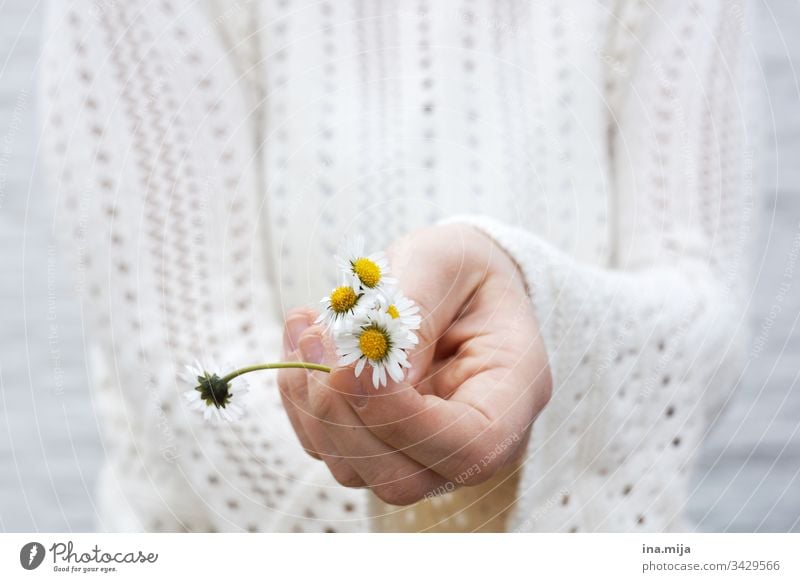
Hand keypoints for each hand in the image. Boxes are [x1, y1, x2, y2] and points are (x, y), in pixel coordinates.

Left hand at [277, 223, 551, 504]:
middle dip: (343, 415)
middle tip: (314, 339)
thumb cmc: (461, 268)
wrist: (454, 281)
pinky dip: (300, 398)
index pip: (468, 447)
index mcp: (511, 396)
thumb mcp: (445, 261)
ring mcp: (422, 452)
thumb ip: (413, 308)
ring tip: (306, 328)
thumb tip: (366, 365)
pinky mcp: (378, 444)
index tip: (348, 363)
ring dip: (311, 402)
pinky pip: (326, 445)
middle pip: (403, 479)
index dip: (400, 417)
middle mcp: (471, 442)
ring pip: (354, 470)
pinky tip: (305, 340)